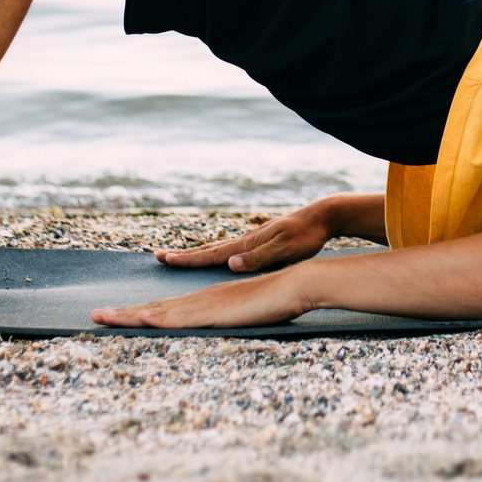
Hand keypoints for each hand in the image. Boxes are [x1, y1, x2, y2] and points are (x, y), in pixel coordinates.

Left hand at [92, 267, 308, 328]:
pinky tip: (143, 319)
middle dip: (122, 314)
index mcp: (203, 303)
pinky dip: (161, 319)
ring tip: (102, 317)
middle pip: (153, 309)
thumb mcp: (243, 316)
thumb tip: (217, 329)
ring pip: (159, 312)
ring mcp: (206, 305)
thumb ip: (227, 321)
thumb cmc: (274, 302)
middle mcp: (199, 301)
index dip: (136, 314)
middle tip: (92, 316)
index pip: (162, 310)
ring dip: (129, 316)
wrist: (294, 284)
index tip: (112, 317)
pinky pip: (183, 318)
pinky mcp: (216, 312)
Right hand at [152, 200, 335, 274]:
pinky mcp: (260, 243)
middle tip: (159, 256)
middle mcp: (245, 242)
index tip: (164, 258)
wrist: (322, 217)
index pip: (211, 254)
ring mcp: (251, 241)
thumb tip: (230, 264)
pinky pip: (230, 250)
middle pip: (208, 250)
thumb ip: (259, 258)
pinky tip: (216, 258)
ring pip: (218, 249)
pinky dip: (215, 254)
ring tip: (179, 257)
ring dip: (197, 254)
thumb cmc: (307, 236)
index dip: (187, 259)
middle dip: (183, 255)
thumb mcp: (286, 250)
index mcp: (247, 245)